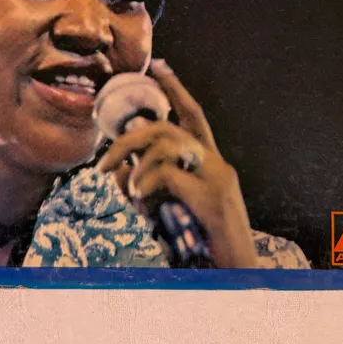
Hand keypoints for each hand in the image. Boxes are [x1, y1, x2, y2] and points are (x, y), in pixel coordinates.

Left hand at [97, 59, 257, 267]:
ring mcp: (218, 179)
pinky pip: (168, 173)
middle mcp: (219, 164)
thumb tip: (121, 171)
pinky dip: (146, 182)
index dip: (177, 88)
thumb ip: (155, 187)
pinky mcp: (211, 197)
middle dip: (130, 137)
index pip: (194, 115)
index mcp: (213, 165)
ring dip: (133, 162)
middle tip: (102, 160)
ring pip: (167, 142)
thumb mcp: (176, 211)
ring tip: (116, 185)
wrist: (240, 278)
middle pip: (170, 126)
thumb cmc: (209, 249)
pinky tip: (137, 201)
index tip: (159, 65)